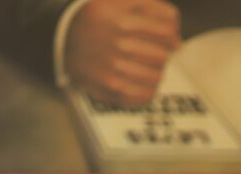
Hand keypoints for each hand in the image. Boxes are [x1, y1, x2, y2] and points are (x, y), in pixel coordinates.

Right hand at [64, 0, 180, 106]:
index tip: (166, 37)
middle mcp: (119, 46)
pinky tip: (136, 79)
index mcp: (123, 20)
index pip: (168, 30)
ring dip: (153, 71)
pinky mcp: (110, 89)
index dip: (171, 34)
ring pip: (157, 77)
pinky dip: (146, 89)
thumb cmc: (99, 18)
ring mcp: (114, 70)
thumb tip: (177, 44)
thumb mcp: (121, 0)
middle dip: (160, 53)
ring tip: (140, 64)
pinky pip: (145, 96)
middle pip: (163, 56)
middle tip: (147, 51)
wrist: (63, 36)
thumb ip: (155, 10)